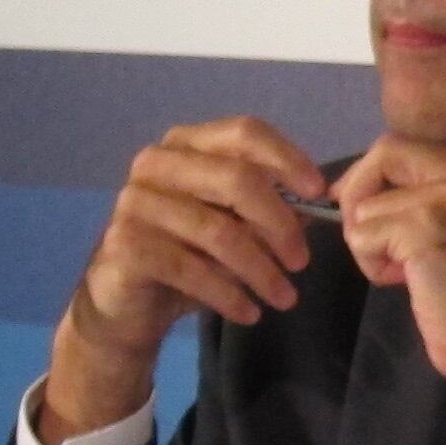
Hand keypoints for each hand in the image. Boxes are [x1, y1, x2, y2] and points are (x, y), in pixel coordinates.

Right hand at [41, 118, 323, 439]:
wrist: (128, 304)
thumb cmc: (188, 255)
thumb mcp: (233, 227)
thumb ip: (270, 208)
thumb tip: (320, 205)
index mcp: (186, 144)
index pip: (244, 132)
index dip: (287, 159)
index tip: (319, 193)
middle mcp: (156, 163)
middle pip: (236, 179)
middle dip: (279, 223)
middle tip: (302, 262)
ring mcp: (135, 201)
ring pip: (218, 231)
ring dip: (260, 270)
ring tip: (284, 298)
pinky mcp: (125, 244)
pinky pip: (190, 269)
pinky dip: (228, 294)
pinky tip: (249, 312)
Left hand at [334, 138, 445, 444]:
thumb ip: (426, 203)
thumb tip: (362, 190)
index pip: (404, 148)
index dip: (371, 176)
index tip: (358, 210)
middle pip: (384, 154)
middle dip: (358, 196)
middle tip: (366, 239)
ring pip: (367, 204)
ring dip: (370, 244)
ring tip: (403, 273)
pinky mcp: (426, 227)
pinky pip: (362, 234)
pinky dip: (370, 263)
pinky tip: (404, 283)